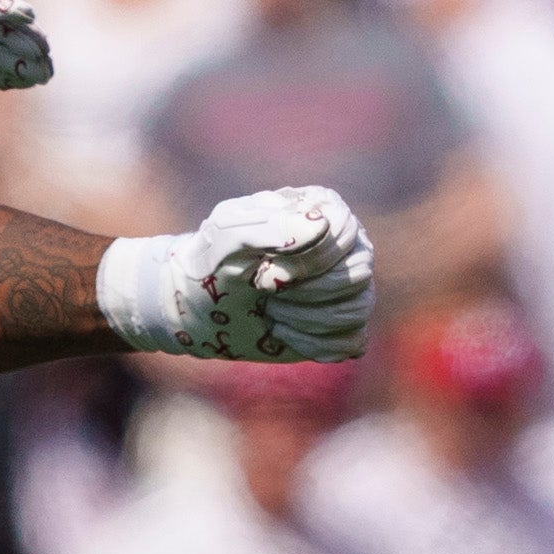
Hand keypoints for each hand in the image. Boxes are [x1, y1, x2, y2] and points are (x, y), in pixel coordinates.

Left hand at [100, 188, 375, 362]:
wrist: (197, 305)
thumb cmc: (213, 261)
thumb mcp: (226, 235)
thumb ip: (270, 227)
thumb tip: (320, 227)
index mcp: (323, 210)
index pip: (344, 233)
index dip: (309, 260)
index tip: (265, 271)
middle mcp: (346, 245)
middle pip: (355, 274)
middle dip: (303, 291)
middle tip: (263, 291)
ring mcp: (348, 286)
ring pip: (355, 308)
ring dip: (304, 317)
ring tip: (270, 310)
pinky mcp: (342, 325)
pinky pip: (349, 340)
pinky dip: (311, 343)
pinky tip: (281, 331)